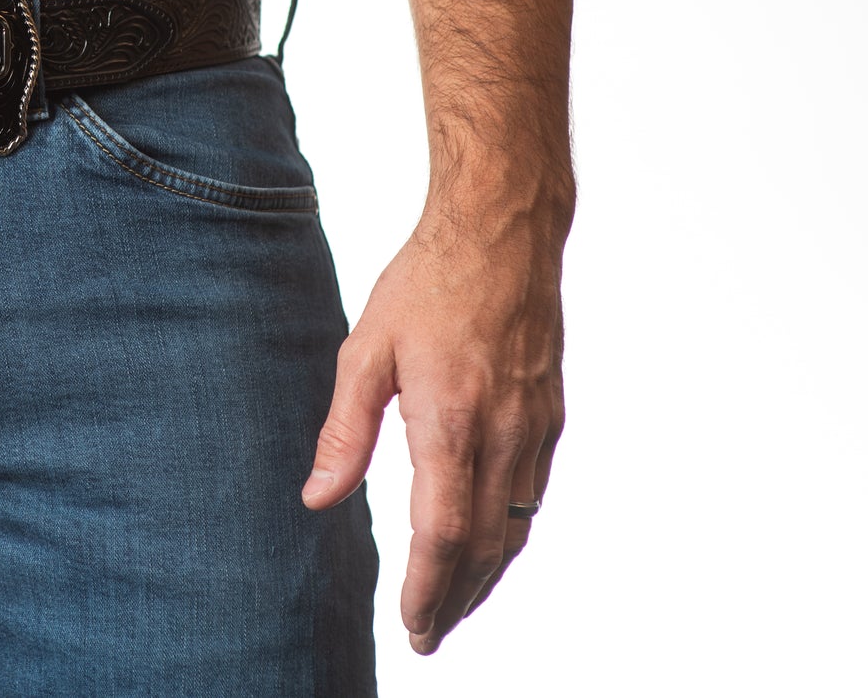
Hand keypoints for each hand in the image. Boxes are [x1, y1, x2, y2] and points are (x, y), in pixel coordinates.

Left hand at [300, 206, 564, 653]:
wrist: (503, 232)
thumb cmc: (427, 283)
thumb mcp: (365, 350)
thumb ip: (344, 432)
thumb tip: (317, 498)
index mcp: (450, 419)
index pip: (442, 531)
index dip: (429, 588)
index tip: (413, 625)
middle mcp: (502, 431)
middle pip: (486, 543)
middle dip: (457, 598)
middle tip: (426, 635)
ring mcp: (534, 425)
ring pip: (516, 523)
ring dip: (486, 573)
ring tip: (454, 604)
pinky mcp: (550, 413)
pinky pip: (532, 491)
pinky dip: (510, 531)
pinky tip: (489, 542)